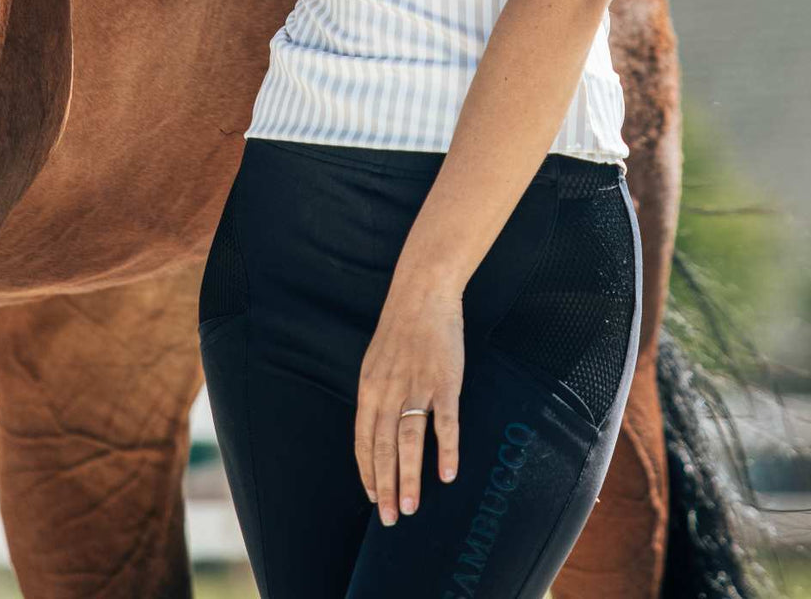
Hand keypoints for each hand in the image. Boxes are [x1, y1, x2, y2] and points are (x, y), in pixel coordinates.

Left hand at [355, 276, 463, 525]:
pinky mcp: (444, 382)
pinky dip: (446, 451)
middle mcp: (389, 392)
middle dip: (386, 487)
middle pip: (383, 449)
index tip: (374, 499)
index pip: (363, 441)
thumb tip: (376, 427)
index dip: (368, 473)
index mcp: (369, 388)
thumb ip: (377, 394)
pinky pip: (445, 424)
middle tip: (392, 518)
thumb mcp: (377, 361)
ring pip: (409, 442)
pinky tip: (447, 474)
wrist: (422, 292)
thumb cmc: (401, 327)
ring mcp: (417, 387)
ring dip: (410, 478)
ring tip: (411, 507)